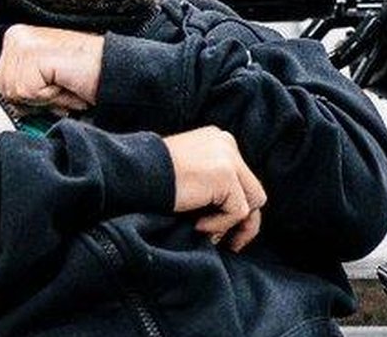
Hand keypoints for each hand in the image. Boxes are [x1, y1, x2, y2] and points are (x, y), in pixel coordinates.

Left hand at [0, 25, 103, 113]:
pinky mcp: (32, 54)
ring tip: (64, 83)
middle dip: (33, 98)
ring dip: (43, 98)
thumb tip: (7, 104)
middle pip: (2, 89)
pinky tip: (65, 82)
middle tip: (59, 85)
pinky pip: (27, 92)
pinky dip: (50, 96)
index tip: (50, 85)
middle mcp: (16, 36)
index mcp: (16, 38)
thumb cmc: (85, 75)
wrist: (114, 69)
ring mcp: (23, 42)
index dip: (26, 96)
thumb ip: (21, 84)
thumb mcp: (43, 79)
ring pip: (13, 93)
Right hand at [163, 126, 266, 251]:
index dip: (236, 209)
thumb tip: (237, 216)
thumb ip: (212, 185)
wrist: (132, 175)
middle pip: (254, 190)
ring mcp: (228, 157)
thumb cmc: (152, 180)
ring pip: (252, 202)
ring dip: (231, 225)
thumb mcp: (189, 174)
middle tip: (231, 244)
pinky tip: (196, 224)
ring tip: (204, 230)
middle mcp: (227, 144)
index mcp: (218, 141)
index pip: (243, 180)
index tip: (226, 233)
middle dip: (246, 222)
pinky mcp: (226, 174)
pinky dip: (220, 225)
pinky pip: (238, 211)